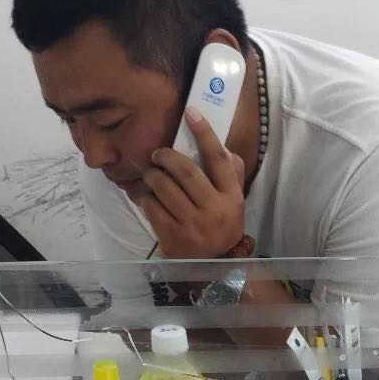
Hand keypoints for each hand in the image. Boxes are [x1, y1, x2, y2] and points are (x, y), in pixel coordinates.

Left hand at [137, 108, 245, 258]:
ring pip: (164, 188)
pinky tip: (146, 196)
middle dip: (167, 156)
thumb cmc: (220, 225)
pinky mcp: (172, 238)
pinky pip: (152, 207)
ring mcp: (192, 226)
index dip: (205, 133)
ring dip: (153, 175)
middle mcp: (214, 211)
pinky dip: (145, 197)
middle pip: (186, 171)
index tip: (191, 112)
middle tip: (159, 154)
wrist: (211, 266)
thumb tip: (221, 144)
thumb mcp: (233, 201)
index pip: (219, 160)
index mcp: (232, 198)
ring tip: (151, 174)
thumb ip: (231, 173)